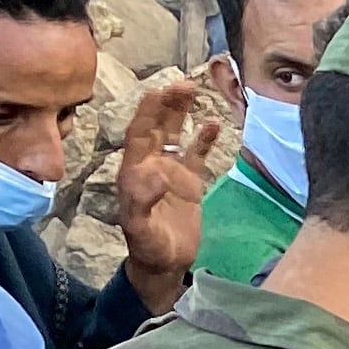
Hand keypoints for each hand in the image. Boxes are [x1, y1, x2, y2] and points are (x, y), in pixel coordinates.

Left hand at [114, 73, 223, 306]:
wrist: (163, 264)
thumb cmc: (149, 248)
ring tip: (193, 90)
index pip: (139, 135)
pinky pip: (196, 155)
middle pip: (157, 127)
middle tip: (181, 83)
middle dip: (166, 104)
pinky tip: (214, 124)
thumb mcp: (141, 229)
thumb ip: (143, 201)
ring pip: (175, 135)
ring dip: (182, 113)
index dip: (146, 113)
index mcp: (134, 172)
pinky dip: (204, 140)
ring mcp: (171, 172)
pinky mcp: (189, 183)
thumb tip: (156, 172)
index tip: (156, 92)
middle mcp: (150, 166)